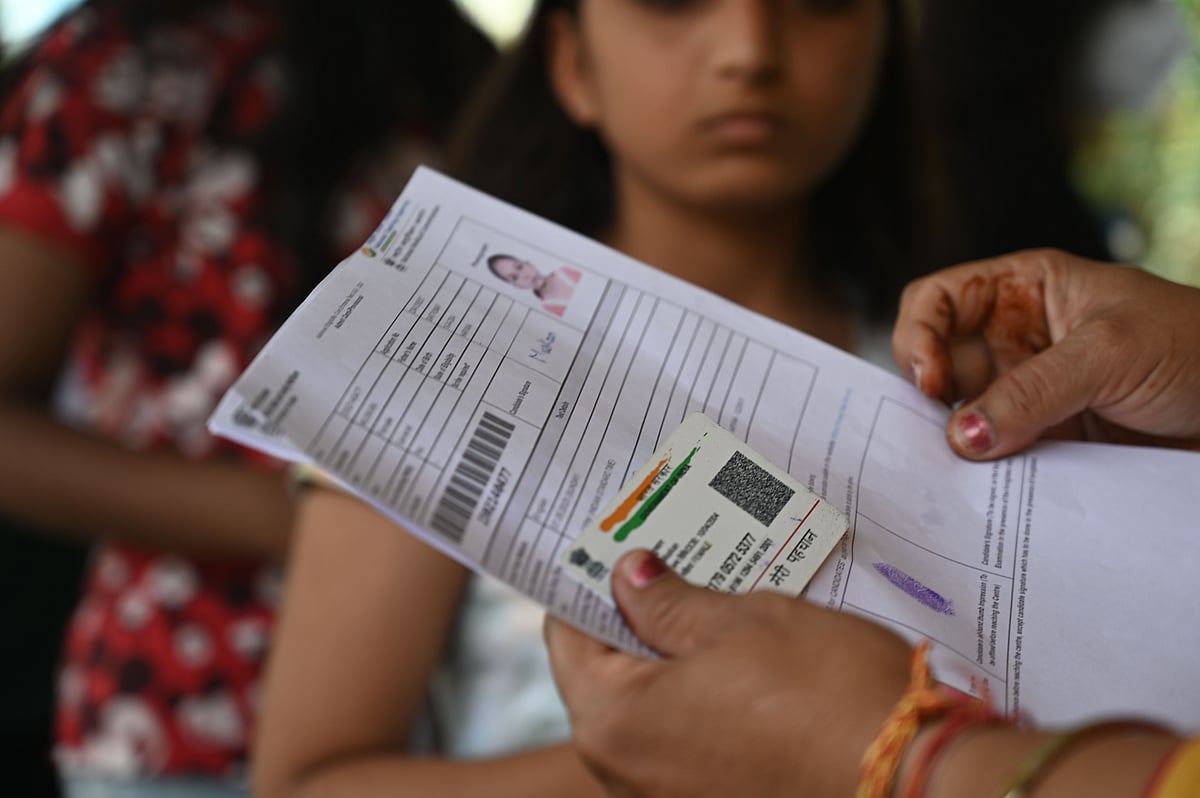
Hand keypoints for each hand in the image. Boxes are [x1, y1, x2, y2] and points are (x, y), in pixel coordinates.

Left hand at [545, 550, 912, 797]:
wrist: (914, 781)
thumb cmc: (824, 695)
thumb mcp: (739, 623)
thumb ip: (667, 602)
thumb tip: (628, 577)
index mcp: (613, 722)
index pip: (567, 636)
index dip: (590, 584)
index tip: (614, 548)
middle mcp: (626, 774)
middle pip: (609, 675)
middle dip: (639, 618)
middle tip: (673, 564)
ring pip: (653, 709)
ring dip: (678, 658)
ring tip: (717, 604)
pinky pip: (690, 742)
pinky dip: (706, 700)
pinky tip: (746, 662)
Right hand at [892, 249, 1199, 458]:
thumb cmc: (1195, 345)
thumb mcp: (1110, 352)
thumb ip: (1033, 391)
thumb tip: (962, 437)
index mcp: (1023, 291)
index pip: (937, 302)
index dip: (919, 337)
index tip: (931, 384)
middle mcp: (1016, 340)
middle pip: (941, 365)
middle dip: (928, 401)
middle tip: (927, 440)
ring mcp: (1031, 394)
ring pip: (966, 417)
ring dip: (958, 445)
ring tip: (957, 474)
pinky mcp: (1049, 440)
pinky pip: (1001, 457)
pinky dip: (990, 475)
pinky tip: (990, 492)